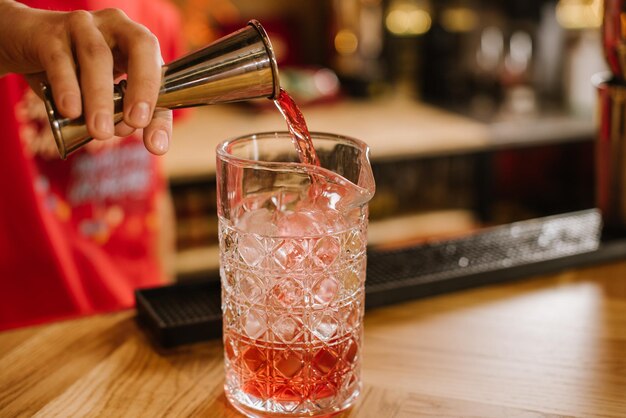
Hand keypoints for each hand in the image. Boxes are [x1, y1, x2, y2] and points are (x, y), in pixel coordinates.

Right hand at [0, 1, 170, 154]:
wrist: (23, 42)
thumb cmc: (75, 71)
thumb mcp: (106, 94)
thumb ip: (128, 117)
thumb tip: (151, 144)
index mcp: (137, 42)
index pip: (159, 73)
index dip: (160, 112)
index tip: (156, 144)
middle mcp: (116, 27)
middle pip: (140, 48)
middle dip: (142, 87)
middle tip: (135, 123)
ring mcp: (83, 26)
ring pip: (97, 57)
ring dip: (101, 97)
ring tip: (101, 131)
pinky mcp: (50, 32)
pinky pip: (60, 60)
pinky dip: (67, 87)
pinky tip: (70, 111)